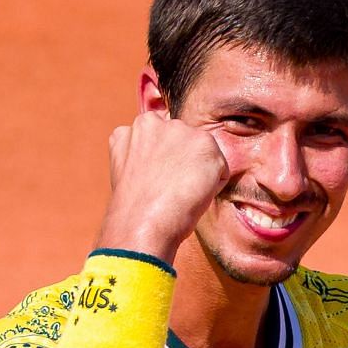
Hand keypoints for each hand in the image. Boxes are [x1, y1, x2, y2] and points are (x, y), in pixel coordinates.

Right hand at [94, 111, 228, 263]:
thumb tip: (161, 154)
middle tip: (169, 190)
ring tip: (178, 193)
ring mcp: (185, 132)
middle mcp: (162, 122)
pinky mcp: (207, 146)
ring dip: (198, 173)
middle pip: (185, 142)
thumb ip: (143, 150)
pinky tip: (191, 197)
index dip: (164, 162)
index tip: (158, 181)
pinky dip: (213, 187)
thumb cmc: (134, 208)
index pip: (164, 137)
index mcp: (140, 126)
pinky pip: (220, 170)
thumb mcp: (128, 167)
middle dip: (183, 162)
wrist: (141, 225)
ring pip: (203, 155)